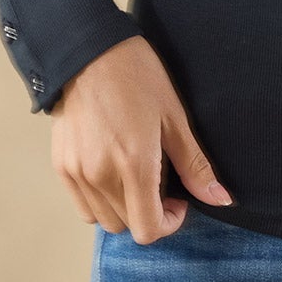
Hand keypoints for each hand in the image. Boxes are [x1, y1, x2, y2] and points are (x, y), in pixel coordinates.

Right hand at [47, 34, 234, 242]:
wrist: (88, 51)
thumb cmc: (137, 77)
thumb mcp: (174, 117)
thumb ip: (194, 165)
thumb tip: (220, 199)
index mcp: (133, 165)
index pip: (147, 230)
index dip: (169, 223)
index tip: (178, 199)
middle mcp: (100, 176)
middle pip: (127, 226)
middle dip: (149, 214)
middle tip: (160, 182)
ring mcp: (77, 173)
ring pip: (103, 220)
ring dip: (124, 209)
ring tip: (135, 176)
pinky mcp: (61, 166)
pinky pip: (83, 205)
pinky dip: (100, 201)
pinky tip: (112, 172)